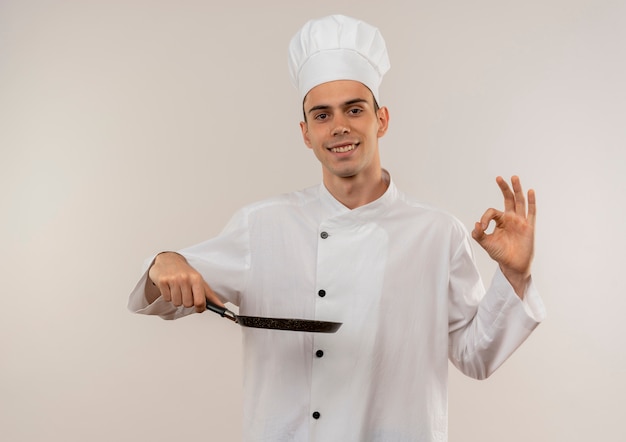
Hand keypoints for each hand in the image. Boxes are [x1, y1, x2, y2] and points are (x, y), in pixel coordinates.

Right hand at [147, 252, 223, 312]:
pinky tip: (170, 288)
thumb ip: (210, 296)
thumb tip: (221, 307)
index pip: (200, 302)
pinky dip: (168, 296)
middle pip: (187, 304)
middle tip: (185, 293)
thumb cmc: (185, 272)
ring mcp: (173, 280)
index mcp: (196, 279)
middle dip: (186, 301)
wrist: (168, 260)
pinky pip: (166, 299)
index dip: (200, 308)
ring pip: (176, 303)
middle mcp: (185, 278)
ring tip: (177, 290)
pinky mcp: (162, 281)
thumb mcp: (200, 281)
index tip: (199, 308)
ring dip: (177, 299)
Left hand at [471, 176, 535, 296]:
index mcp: (500, 221)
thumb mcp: (486, 243)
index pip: (492, 212)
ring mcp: (521, 221)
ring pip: (519, 202)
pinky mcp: (529, 227)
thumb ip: (479, 235)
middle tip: (499, 178)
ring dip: (517, 190)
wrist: (512, 265)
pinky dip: (531, 202)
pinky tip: (530, 191)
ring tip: (514, 177)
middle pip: (508, 199)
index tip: (481, 228)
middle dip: (504, 188)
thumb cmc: (500, 253)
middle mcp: (511, 218)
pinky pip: (531, 212)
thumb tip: (475, 224)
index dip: (485, 218)